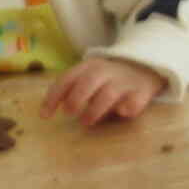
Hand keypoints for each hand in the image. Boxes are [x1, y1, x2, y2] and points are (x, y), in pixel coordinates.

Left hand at [40, 56, 165, 126]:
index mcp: (88, 66)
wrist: (143, 68)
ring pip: (108, 94)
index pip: (67, 79)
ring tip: (86, 122)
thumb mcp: (86, 77)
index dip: (53, 98)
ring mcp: (124, 81)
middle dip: (75, 99)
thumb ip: (70, 90)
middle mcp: (106, 71)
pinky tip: (120, 113)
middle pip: (88, 82)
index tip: (44, 116)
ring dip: (94, 110)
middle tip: (68, 113)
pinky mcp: (142, 92)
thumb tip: (47, 111)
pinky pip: (133, 102)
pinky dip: (126, 108)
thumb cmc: (106, 79)